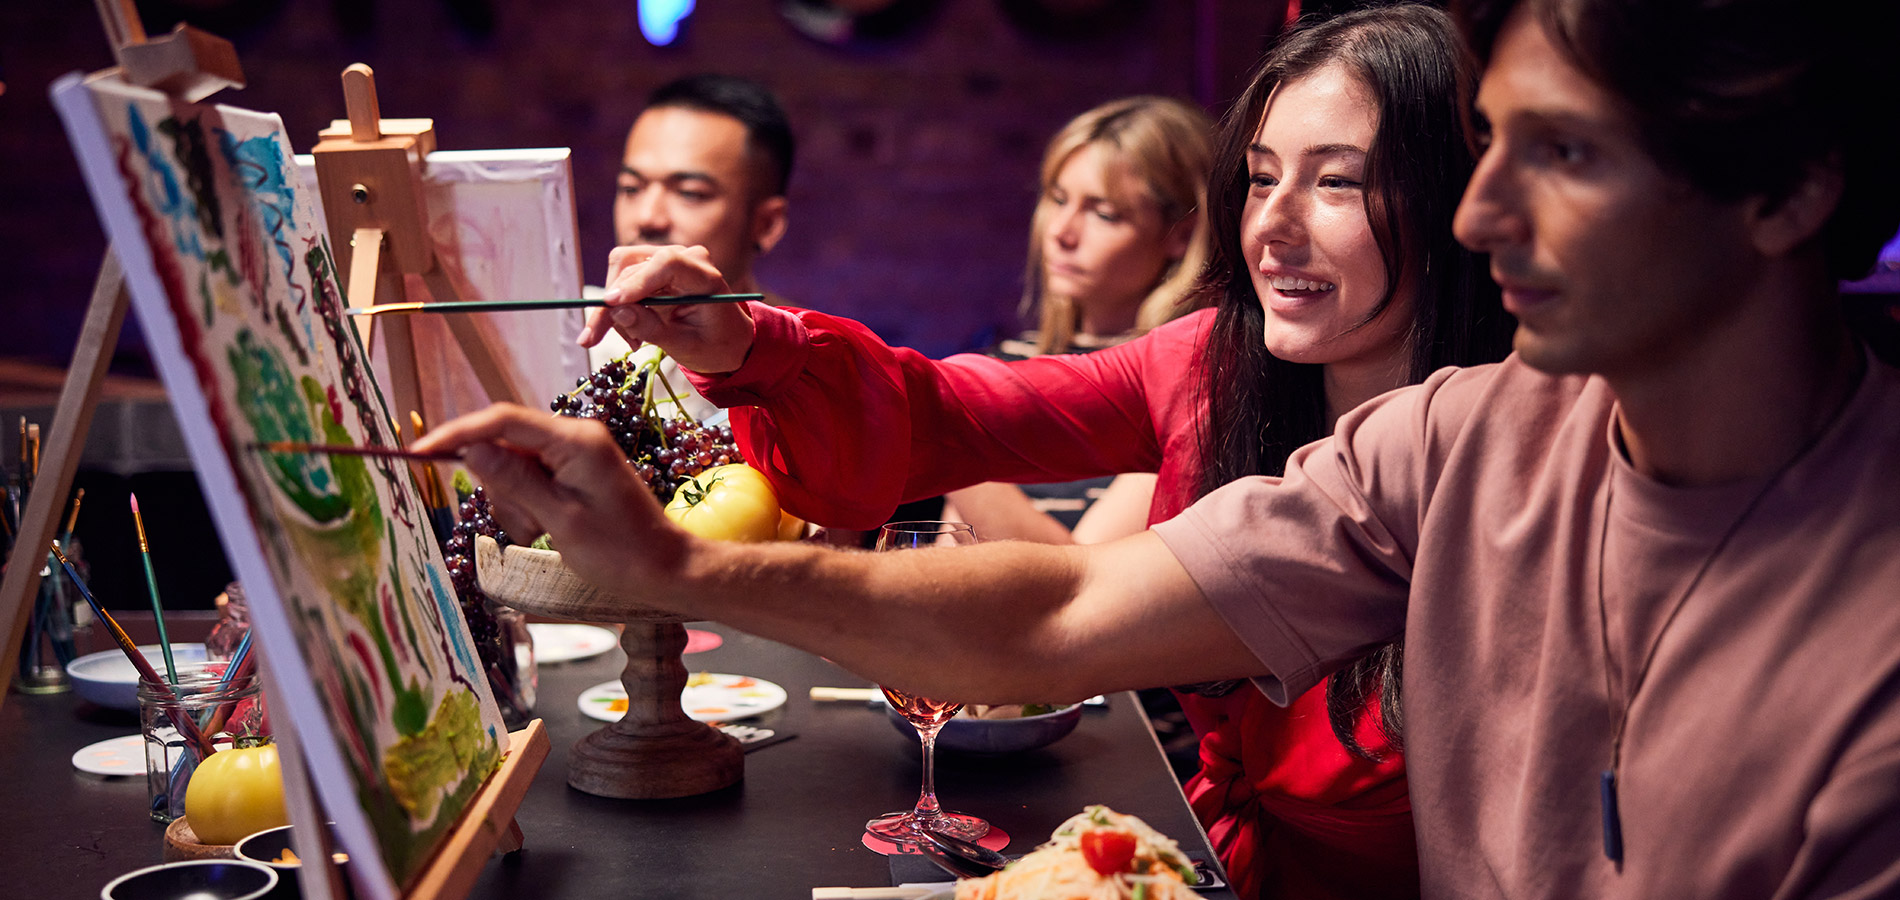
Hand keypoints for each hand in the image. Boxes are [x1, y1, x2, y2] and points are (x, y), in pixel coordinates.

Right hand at [411, 404, 693, 603]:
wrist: (666, 569)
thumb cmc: (620, 552)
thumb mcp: (560, 520)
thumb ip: (515, 481)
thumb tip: (472, 448)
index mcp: (575, 440)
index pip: (503, 420)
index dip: (458, 434)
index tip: (420, 453)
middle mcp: (575, 437)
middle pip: (505, 445)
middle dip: (500, 487)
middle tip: (526, 526)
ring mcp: (576, 454)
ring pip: (513, 468)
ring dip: (514, 504)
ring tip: (542, 533)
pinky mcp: (576, 472)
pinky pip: (532, 480)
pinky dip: (528, 507)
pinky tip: (547, 530)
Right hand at [577, 244, 756, 374]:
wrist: (728, 340)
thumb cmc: (715, 345)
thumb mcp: (686, 347)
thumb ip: (652, 328)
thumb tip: (617, 310)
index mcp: (706, 277)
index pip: (667, 264)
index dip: (636, 282)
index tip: (610, 304)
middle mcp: (686, 258)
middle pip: (633, 268)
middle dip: (611, 306)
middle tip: (595, 340)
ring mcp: (669, 258)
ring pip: (621, 269)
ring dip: (614, 306)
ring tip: (631, 341)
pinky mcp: (654, 265)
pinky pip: (623, 276)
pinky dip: (618, 305)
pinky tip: (631, 332)